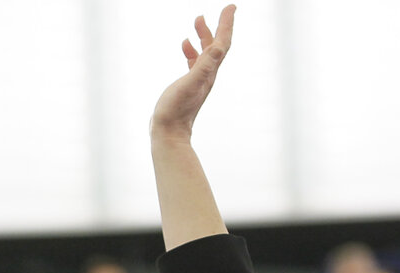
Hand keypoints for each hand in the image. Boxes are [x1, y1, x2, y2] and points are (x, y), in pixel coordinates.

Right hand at [150, 5, 235, 140]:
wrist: (169, 133)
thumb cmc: (176, 111)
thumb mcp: (190, 84)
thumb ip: (204, 65)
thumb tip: (219, 46)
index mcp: (209, 71)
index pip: (222, 43)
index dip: (227, 24)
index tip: (230, 7)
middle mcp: (207, 75)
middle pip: (216, 45)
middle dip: (217, 26)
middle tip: (215, 10)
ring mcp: (198, 81)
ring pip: (205, 53)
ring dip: (203, 36)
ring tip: (197, 22)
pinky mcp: (188, 86)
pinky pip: (194, 62)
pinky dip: (192, 50)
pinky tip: (185, 46)